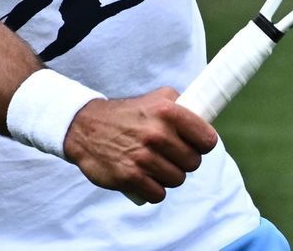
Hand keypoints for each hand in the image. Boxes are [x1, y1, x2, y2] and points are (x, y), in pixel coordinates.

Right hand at [62, 88, 217, 202]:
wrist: (86, 127)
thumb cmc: (127, 114)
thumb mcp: (156, 98)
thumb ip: (181, 105)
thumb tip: (205, 119)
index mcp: (168, 112)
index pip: (207, 139)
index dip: (204, 145)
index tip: (197, 145)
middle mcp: (158, 134)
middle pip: (193, 163)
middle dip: (185, 162)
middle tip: (173, 156)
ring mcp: (144, 157)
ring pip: (177, 179)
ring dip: (170, 177)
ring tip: (158, 167)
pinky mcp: (130, 177)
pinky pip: (158, 194)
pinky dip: (155, 190)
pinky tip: (148, 180)